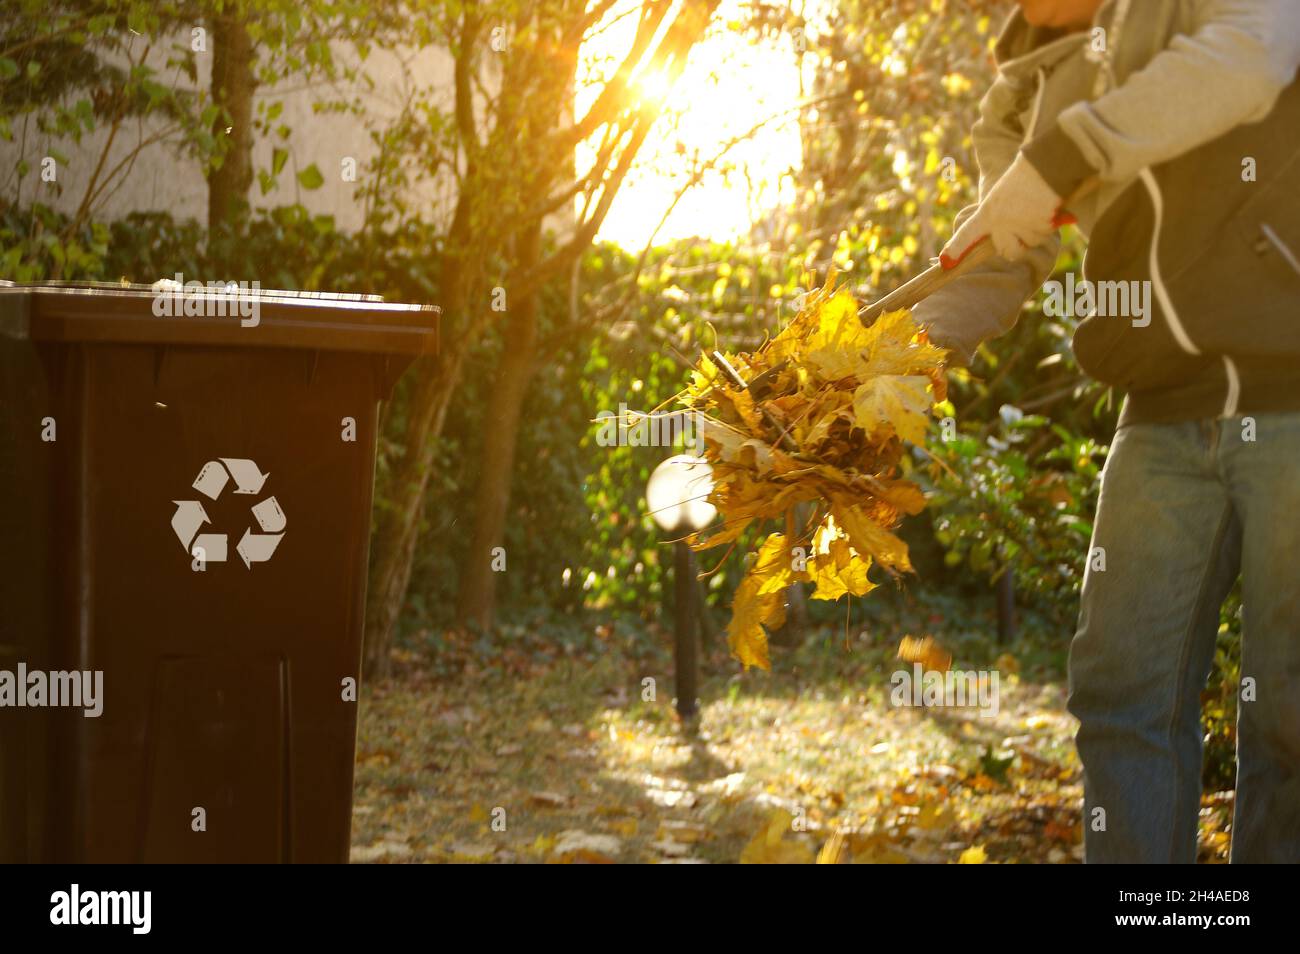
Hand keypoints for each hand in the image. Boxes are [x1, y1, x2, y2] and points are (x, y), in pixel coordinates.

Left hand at [940, 154, 1062, 266]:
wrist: (1047, 163)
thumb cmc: (1024, 179)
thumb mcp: (1001, 197)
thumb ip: (997, 219)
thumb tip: (1004, 247)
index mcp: (988, 211)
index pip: (968, 233)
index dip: (957, 248)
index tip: (945, 261)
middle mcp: (1000, 221)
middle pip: (1006, 251)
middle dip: (1016, 246)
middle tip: (1023, 229)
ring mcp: (1020, 224)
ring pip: (1031, 243)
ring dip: (1037, 231)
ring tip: (1038, 208)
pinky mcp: (1041, 224)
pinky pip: (1046, 234)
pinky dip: (1050, 224)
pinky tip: (1049, 207)